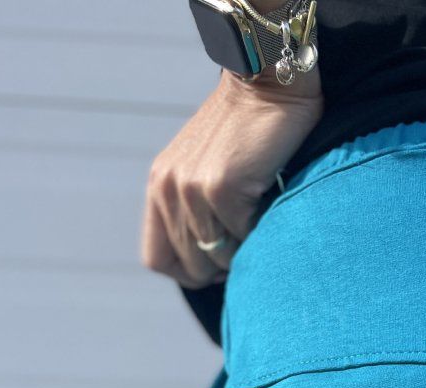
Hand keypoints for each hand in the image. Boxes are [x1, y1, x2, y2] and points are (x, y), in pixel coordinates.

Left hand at [141, 68, 322, 287]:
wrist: (267, 79)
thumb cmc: (248, 130)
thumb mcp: (206, 170)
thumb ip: (196, 209)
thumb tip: (214, 264)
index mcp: (159, 186)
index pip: (158, 259)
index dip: (190, 271)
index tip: (218, 262)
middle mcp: (168, 189)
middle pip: (191, 266)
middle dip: (222, 265)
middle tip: (248, 241)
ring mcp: (191, 189)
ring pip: (218, 257)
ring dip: (244, 248)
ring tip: (258, 215)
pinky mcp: (221, 187)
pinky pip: (243, 237)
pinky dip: (260, 229)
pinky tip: (268, 201)